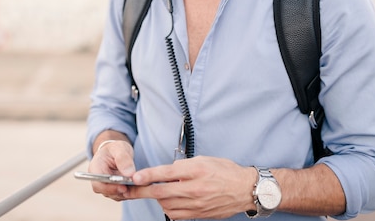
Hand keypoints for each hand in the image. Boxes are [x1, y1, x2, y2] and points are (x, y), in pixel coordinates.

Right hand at [88, 140, 135, 200]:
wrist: (117, 152)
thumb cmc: (115, 149)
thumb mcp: (119, 148)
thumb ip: (123, 159)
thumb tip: (129, 174)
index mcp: (95, 169)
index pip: (98, 184)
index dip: (110, 188)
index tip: (123, 187)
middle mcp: (99, 181)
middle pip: (108, 192)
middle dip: (122, 191)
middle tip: (135, 187)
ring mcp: (107, 187)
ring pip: (117, 195)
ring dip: (129, 192)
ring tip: (140, 186)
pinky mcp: (116, 191)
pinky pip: (124, 195)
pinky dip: (132, 192)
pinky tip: (140, 186)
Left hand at [125, 156, 256, 219]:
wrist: (245, 189)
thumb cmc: (226, 171)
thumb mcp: (204, 160)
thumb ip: (184, 165)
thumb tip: (167, 171)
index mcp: (196, 171)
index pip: (167, 173)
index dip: (148, 175)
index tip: (135, 177)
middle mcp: (195, 188)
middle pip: (162, 192)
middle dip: (142, 191)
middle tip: (129, 189)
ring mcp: (197, 204)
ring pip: (166, 205)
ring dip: (156, 199)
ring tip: (154, 192)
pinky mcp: (198, 214)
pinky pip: (176, 215)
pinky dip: (167, 208)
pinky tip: (168, 201)